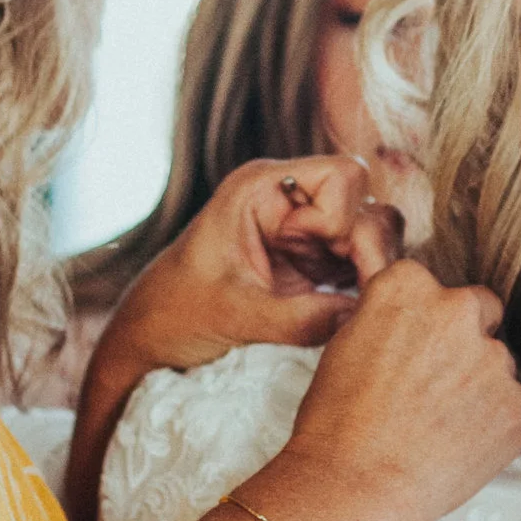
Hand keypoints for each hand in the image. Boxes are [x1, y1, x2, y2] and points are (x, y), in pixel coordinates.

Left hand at [66, 157, 400, 520]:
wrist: (148, 345)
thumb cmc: (173, 317)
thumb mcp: (234, 317)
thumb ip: (300, 318)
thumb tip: (364, 320)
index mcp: (261, 189)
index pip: (342, 175)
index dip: (343, 216)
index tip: (322, 257)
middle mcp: (290, 203)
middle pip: (366, 204)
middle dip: (367, 248)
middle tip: (356, 293)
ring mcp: (304, 236)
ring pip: (372, 236)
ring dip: (371, 272)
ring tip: (352, 311)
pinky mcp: (313, 269)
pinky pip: (360, 268)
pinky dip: (365, 292)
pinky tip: (352, 318)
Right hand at [258, 260, 520, 520]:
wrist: (351, 487)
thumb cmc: (334, 424)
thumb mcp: (344, 345)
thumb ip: (384, 319)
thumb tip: (402, 320)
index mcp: (407, 286)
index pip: (431, 286)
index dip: (424, 321)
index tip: (414, 348)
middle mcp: (455, 310)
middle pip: (479, 311)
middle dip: (462, 342)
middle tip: (435, 386)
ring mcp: (492, 358)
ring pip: (504, 360)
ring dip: (487, 385)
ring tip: (450, 428)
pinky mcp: (518, 407)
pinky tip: (517, 422)